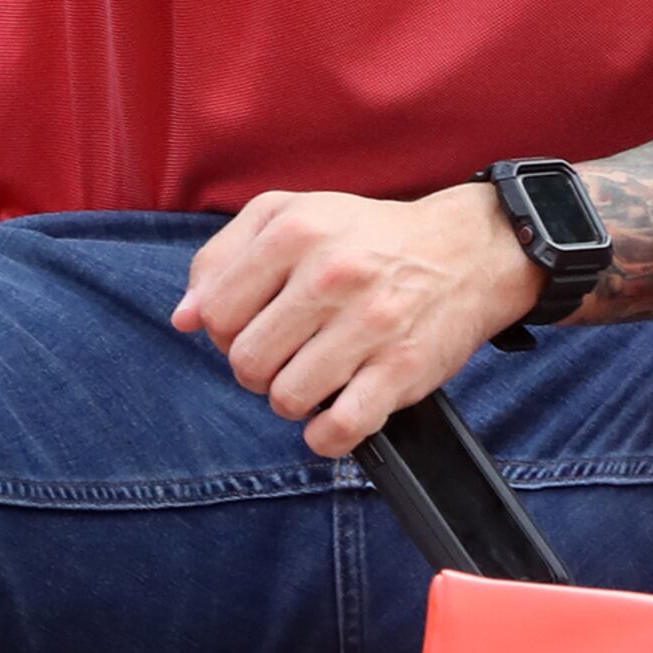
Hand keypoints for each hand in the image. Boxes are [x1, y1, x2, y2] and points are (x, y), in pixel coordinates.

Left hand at [175, 182, 542, 457]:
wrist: (469, 251)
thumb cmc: (368, 237)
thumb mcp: (292, 216)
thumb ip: (225, 257)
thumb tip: (183, 318)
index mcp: (296, 230)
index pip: (215, 312)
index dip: (224, 331)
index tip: (253, 326)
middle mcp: (332, 274)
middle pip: (246, 361)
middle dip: (256, 369)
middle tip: (285, 354)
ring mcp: (369, 325)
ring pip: (286, 398)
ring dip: (292, 399)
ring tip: (314, 377)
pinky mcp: (402, 369)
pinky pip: (339, 429)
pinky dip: (326, 436)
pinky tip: (333, 415)